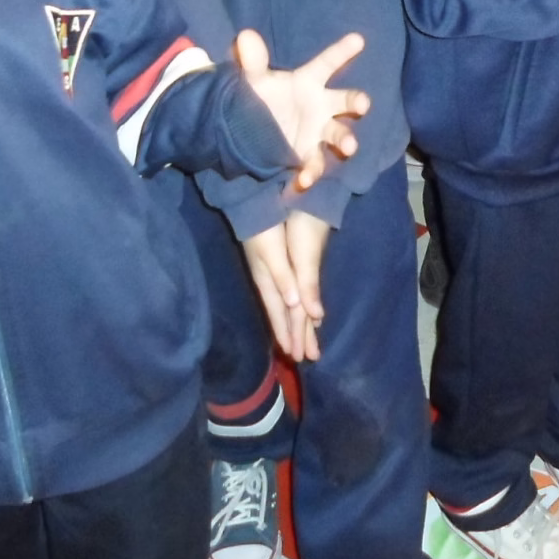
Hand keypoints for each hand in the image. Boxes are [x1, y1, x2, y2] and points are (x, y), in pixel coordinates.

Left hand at [235, 29, 364, 190]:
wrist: (251, 131)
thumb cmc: (262, 97)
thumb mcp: (254, 80)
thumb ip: (252, 61)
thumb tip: (245, 36)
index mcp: (308, 82)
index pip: (327, 63)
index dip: (342, 51)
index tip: (358, 39)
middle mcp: (321, 105)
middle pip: (346, 100)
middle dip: (357, 102)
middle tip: (363, 104)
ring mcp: (318, 131)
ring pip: (339, 134)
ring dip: (346, 140)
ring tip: (349, 147)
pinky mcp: (309, 155)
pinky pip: (315, 164)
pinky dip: (312, 172)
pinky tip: (304, 179)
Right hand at [242, 222, 312, 362]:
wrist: (256, 200)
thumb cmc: (264, 226)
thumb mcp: (273, 253)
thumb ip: (284, 278)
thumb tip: (296, 307)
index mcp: (269, 280)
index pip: (280, 314)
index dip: (287, 334)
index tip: (295, 355)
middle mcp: (271, 280)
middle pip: (283, 313)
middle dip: (292, 335)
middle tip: (302, 358)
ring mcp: (273, 271)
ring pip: (284, 305)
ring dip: (293, 324)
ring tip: (300, 342)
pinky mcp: (278, 262)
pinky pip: (285, 293)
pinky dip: (292, 306)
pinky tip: (297, 309)